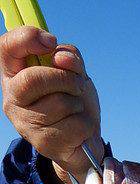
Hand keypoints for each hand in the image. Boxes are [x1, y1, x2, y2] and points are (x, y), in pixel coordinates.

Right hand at [0, 26, 102, 183]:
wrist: (85, 141)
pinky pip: (74, 124)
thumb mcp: (74, 72)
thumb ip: (69, 58)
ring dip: (78, 103)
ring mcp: (26, 124)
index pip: (7, 47)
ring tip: (76, 109)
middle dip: (64, 78)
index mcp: (15, 75)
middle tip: (77, 84)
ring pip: (59, 102)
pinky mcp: (44, 143)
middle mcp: (13, 100)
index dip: (27, 37)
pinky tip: (79, 129)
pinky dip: (85, 123)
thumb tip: (61, 58)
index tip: (50, 42)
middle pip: (33, 78)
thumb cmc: (73, 101)